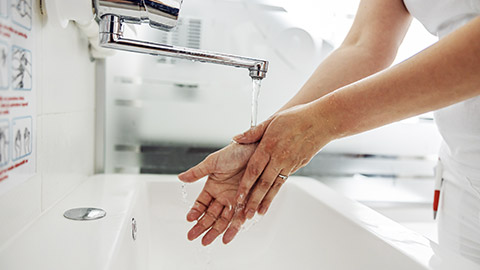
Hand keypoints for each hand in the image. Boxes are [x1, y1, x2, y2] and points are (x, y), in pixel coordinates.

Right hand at [178, 142, 256, 244]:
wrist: (255, 149)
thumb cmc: (235, 152)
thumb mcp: (213, 162)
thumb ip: (197, 172)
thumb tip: (180, 177)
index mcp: (213, 186)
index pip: (201, 204)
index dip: (195, 212)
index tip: (189, 219)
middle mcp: (224, 196)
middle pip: (211, 215)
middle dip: (201, 227)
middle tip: (192, 237)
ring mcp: (236, 200)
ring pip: (224, 220)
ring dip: (215, 231)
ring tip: (207, 241)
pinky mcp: (248, 202)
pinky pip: (240, 217)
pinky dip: (234, 228)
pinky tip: (227, 236)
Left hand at [233, 103, 333, 219]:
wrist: (322, 122)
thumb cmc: (297, 118)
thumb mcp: (271, 121)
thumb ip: (253, 132)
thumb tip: (236, 138)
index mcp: (269, 146)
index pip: (254, 169)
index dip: (245, 185)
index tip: (238, 197)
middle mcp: (279, 158)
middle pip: (263, 183)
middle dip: (253, 200)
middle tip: (245, 214)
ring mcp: (289, 164)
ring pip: (274, 186)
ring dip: (265, 201)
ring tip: (258, 213)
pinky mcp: (297, 166)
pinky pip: (283, 182)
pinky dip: (275, 193)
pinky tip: (270, 200)